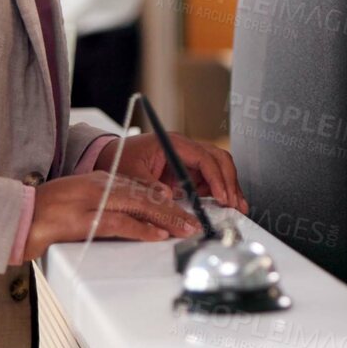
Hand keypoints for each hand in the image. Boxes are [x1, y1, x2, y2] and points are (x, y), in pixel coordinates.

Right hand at [22, 171, 201, 260]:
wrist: (17, 217)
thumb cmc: (45, 213)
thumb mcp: (79, 201)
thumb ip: (105, 205)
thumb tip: (131, 217)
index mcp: (98, 179)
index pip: (139, 186)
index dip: (164, 197)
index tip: (182, 206)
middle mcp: (98, 186)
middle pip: (145, 195)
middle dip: (172, 209)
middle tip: (193, 221)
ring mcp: (90, 202)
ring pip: (138, 207)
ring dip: (165, 220)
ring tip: (185, 229)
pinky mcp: (83, 220)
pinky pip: (119, 224)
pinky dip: (141, 229)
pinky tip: (157, 235)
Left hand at [95, 132, 247, 212]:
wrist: (109, 157)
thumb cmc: (119, 159)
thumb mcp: (130, 174)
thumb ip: (149, 186)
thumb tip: (168, 197)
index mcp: (172, 143)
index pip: (204, 157)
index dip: (216, 178)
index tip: (222, 196)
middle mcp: (184, 147)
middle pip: (218, 159)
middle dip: (229, 181)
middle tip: (235, 203)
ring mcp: (187, 157)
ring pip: (218, 167)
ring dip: (229, 185)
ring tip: (237, 205)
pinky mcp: (186, 169)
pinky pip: (209, 177)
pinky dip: (219, 189)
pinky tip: (224, 202)